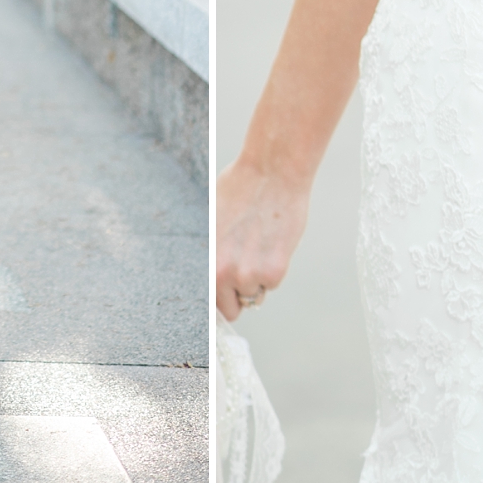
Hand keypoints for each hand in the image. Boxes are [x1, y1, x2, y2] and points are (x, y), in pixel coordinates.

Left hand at [216, 159, 310, 321]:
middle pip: (232, 308)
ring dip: (259, 277)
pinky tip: (274, 242)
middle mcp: (222, 272)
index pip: (209, 303)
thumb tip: (214, 275)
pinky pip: (273, 283)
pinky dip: (276, 268)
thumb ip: (213, 253)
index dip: (220, 298)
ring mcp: (248, 274)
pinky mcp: (274, 272)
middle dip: (239, 293)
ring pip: (255, 294)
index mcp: (205, 261)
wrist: (272, 173)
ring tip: (261, 245)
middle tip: (248, 267)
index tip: (226, 297)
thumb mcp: (214, 222)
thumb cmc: (242, 189)